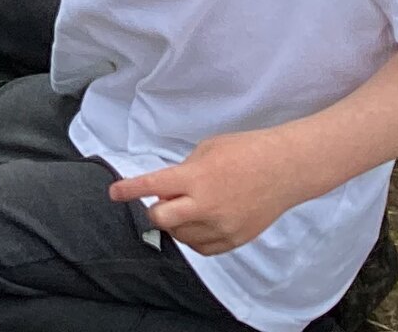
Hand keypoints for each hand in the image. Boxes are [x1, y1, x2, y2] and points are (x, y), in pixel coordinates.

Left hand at [109, 127, 306, 254]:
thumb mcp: (206, 150)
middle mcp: (206, 206)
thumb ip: (184, 172)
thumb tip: (171, 190)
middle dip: (153, 211)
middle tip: (161, 200)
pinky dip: (193, 237)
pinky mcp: (236, 240)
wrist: (284, 169)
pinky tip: (198, 223)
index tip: (113, 193)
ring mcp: (222, 227)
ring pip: (181, 237)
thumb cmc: (244, 150)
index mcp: (195, 177)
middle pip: (162, 220)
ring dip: (175, 224)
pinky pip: (203, 248)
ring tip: (187, 207)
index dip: (129, 190)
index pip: (152, 186)